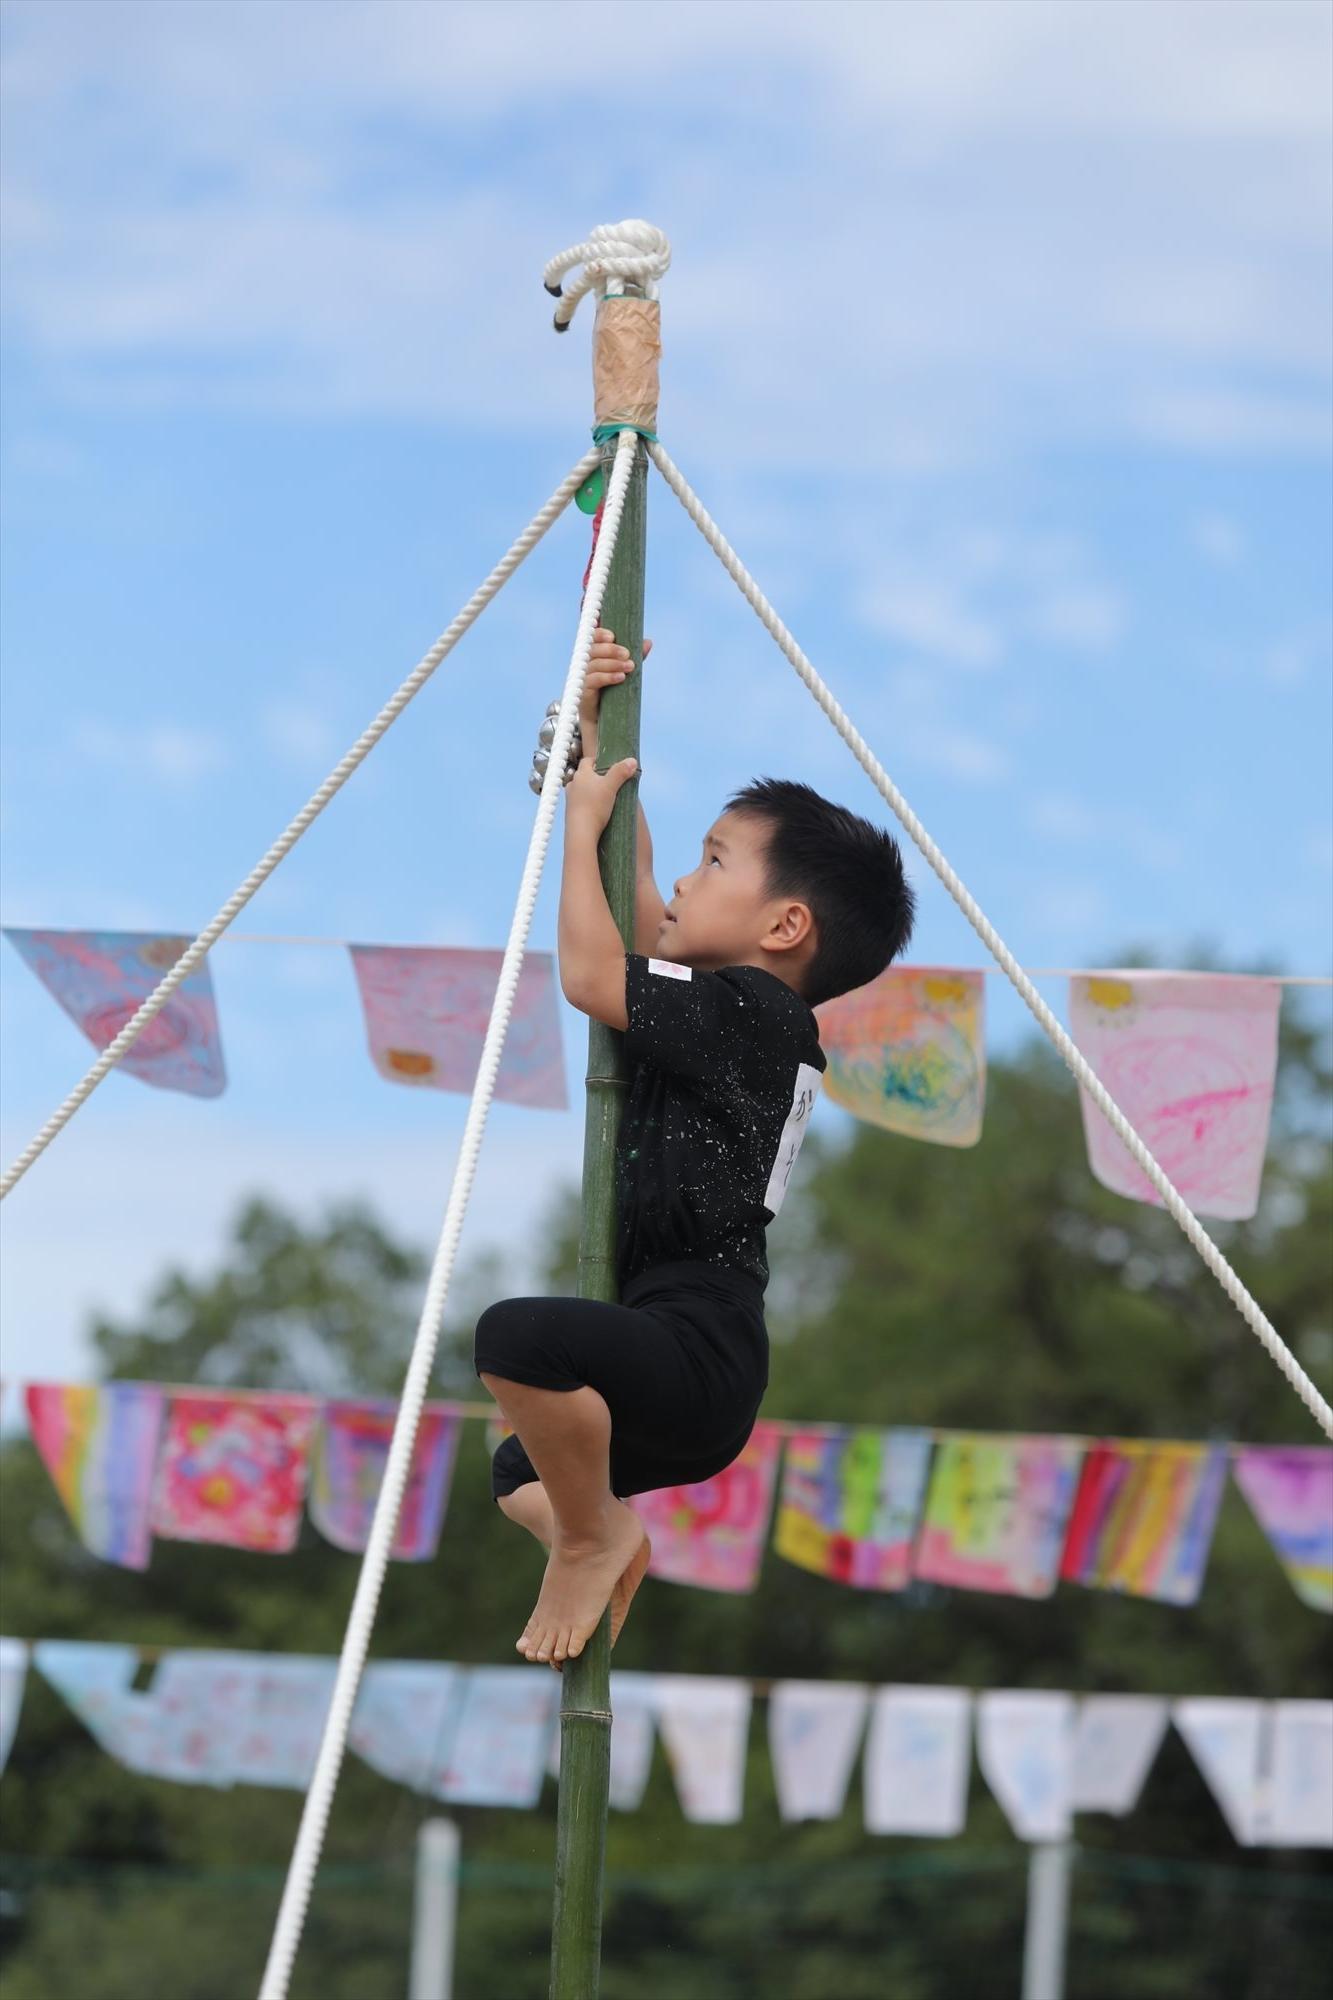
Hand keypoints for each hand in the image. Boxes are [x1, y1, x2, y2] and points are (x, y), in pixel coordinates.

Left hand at [565, 754, 638, 836]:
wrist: (581, 831)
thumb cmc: (595, 806)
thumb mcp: (611, 786)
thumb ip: (621, 772)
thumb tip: (632, 760)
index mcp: (581, 774)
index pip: (587, 760)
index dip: (598, 760)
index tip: (608, 765)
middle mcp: (573, 784)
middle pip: (584, 775)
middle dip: (596, 776)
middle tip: (609, 781)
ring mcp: (570, 798)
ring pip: (581, 789)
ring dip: (591, 790)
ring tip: (604, 797)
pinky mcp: (570, 812)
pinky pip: (580, 802)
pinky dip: (587, 803)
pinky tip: (596, 809)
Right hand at [578, 628, 652, 763]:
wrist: (606, 736)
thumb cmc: (615, 704)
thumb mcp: (625, 678)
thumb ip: (632, 660)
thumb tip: (647, 642)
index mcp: (592, 660)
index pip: (590, 640)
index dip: (598, 633)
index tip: (613, 634)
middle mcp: (583, 670)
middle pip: (590, 650)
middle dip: (609, 649)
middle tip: (628, 654)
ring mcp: (581, 684)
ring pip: (592, 665)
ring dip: (611, 662)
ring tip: (631, 667)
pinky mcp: (582, 699)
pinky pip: (591, 683)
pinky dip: (607, 677)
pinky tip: (621, 677)